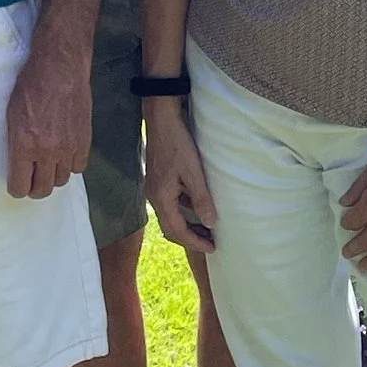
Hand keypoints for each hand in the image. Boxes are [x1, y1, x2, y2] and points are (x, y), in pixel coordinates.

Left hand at [4, 28, 89, 198]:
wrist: (59, 68)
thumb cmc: (30, 86)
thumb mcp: (11, 115)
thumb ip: (16, 142)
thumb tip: (18, 162)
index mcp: (24, 146)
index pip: (20, 186)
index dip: (17, 189)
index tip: (17, 185)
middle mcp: (47, 152)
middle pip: (42, 189)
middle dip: (35, 189)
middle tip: (32, 182)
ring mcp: (68, 148)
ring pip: (61, 180)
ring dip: (53, 176)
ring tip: (48, 167)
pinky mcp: (84, 141)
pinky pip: (79, 167)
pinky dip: (71, 165)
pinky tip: (65, 155)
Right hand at [145, 105, 218, 253]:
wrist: (162, 118)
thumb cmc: (178, 143)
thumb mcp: (193, 172)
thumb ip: (201, 199)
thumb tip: (210, 223)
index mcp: (161, 198)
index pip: (177, 230)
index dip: (195, 241)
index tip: (212, 248)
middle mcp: (154, 196)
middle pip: (171, 227)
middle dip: (191, 237)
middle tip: (211, 242)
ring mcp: (154, 188)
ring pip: (171, 215)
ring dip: (188, 224)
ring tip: (207, 228)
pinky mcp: (158, 180)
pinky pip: (171, 203)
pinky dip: (184, 210)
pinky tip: (197, 206)